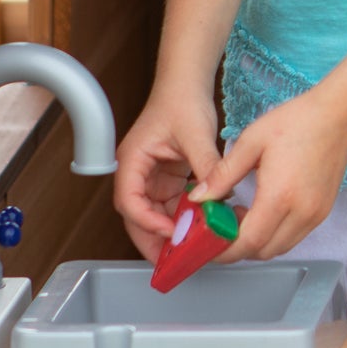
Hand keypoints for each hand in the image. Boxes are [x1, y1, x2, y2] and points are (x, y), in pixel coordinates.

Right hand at [114, 88, 224, 260]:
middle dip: (154, 240)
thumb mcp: (196, 134)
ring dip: (171, 233)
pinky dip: (184, 218)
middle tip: (174, 262)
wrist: (187, 85)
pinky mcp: (169, 178)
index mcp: (132, 162)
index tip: (170, 232)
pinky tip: (199, 229)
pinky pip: (172, 205)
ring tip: (189, 252)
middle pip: (138, 215)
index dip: (147, 221)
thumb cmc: (182, 101)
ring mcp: (152, 177)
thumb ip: (206, 166)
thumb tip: (217, 195)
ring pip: (156, 214)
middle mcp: (137, 173)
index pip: (129, 201)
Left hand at [188, 85, 346, 260]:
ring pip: (279, 247)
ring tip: (241, 217)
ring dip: (256, 243)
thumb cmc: (298, 121)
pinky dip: (274, 235)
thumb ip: (222, 175)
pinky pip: (294, 236)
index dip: (224, 250)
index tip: (206, 243)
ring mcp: (316, 214)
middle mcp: (302, 212)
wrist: (340, 114)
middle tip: (219, 228)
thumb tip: (199, 198)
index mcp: (280, 195)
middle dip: (236, 249)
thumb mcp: (251, 141)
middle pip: (263, 252)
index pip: (248, 242)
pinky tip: (263, 211)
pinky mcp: (323, 210)